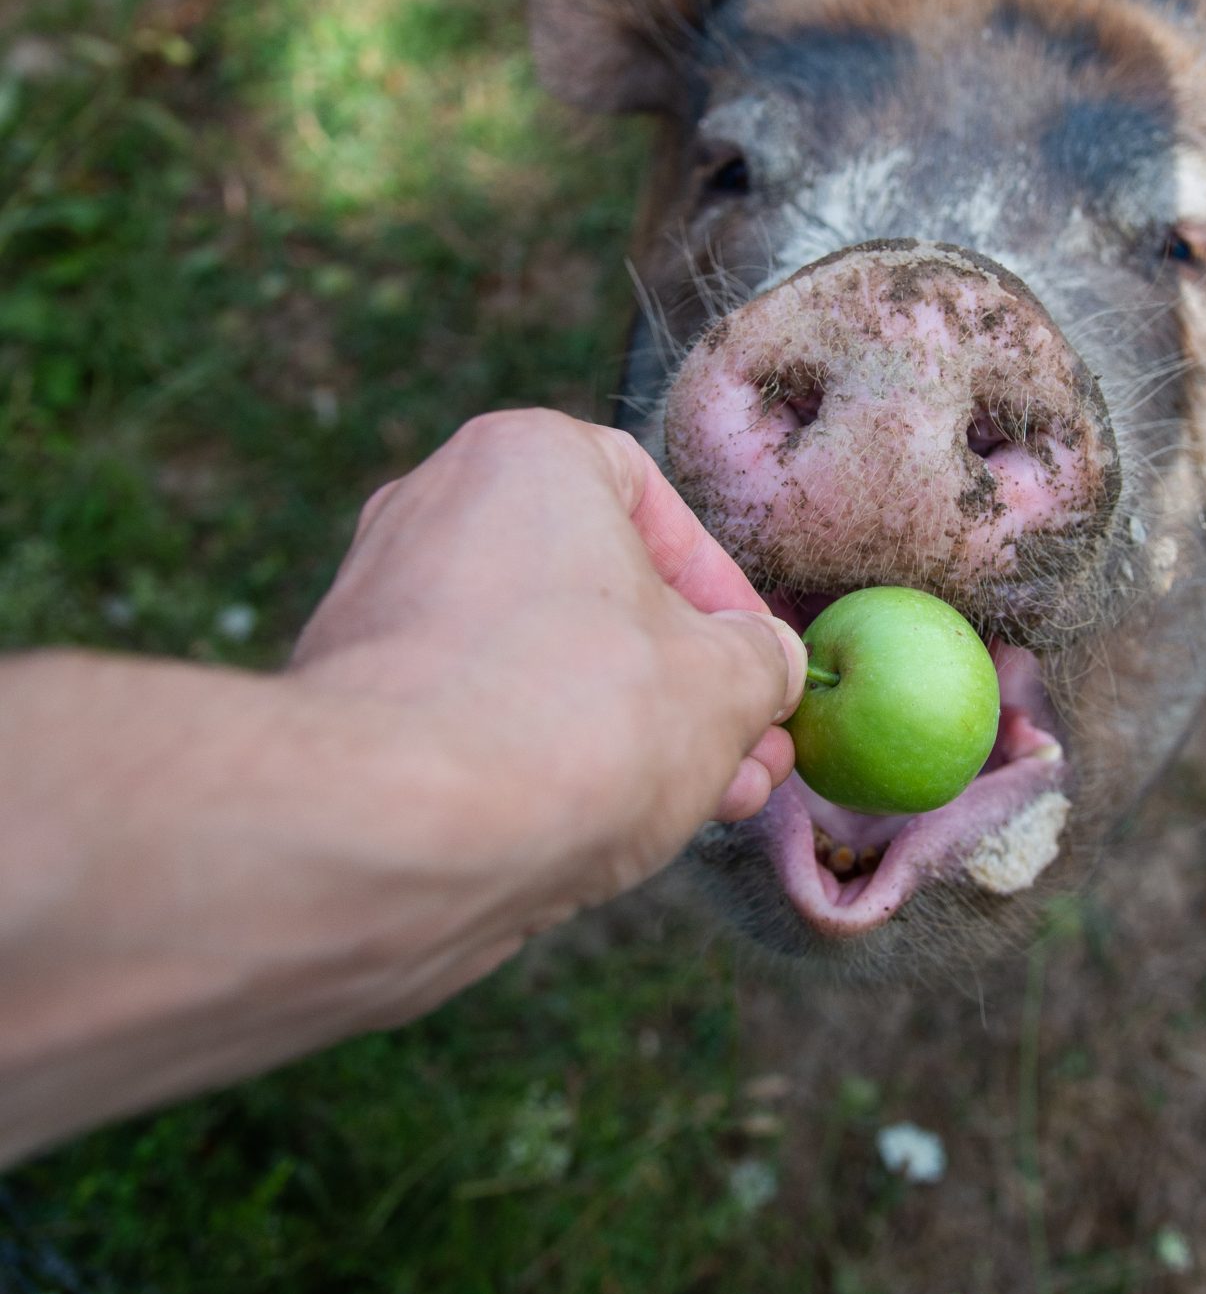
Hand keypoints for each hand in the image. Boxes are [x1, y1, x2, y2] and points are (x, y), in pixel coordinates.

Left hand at [290, 410, 807, 926]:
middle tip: (748, 752)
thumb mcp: (727, 683)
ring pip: (539, 663)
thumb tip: (765, 664)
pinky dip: (542, 763)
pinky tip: (608, 831)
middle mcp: (434, 510)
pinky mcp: (353, 707)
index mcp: (522, 459)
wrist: (399, 834)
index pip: (650, 498)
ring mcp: (382, 610)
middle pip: (594, 593)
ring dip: (628, 731)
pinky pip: (477, 719)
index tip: (761, 662)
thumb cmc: (576, 721)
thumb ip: (762, 660)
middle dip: (685, 681)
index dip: (724, 590)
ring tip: (704, 807)